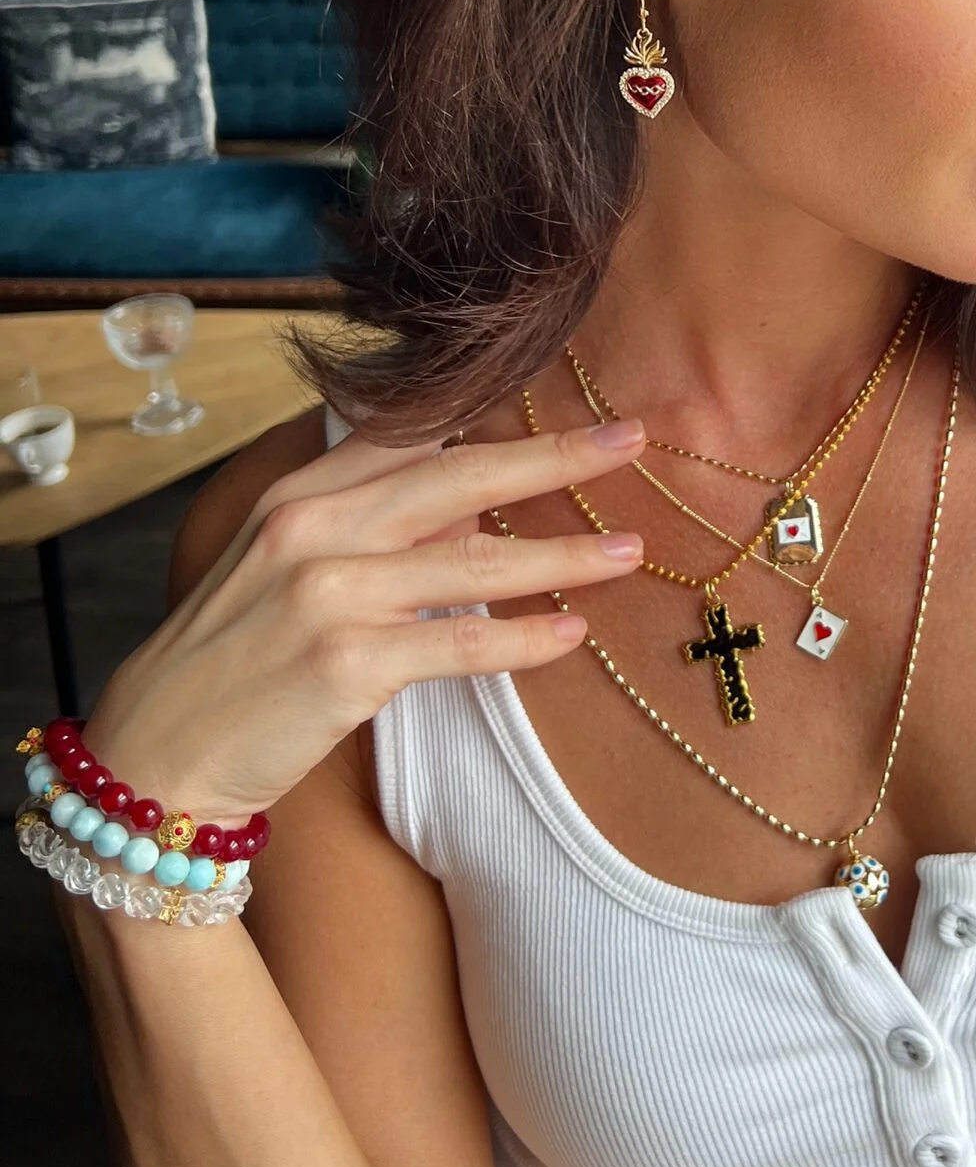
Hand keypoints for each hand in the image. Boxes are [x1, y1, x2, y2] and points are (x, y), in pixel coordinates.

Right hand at [77, 414, 648, 822]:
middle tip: (631, 439)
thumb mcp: (286, 568)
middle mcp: (311, 528)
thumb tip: (474, 505)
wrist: (154, 757)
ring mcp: (326, 594)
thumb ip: (371, 526)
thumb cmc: (232, 663)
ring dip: (563, 553)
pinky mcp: (344, 665)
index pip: (414, 438)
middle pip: (458, 475)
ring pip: (473, 559)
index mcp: (298, 493)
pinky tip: (572, 632)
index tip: (572, 409)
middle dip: (554, 454)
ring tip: (628, 549)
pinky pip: (459, 642)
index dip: (499, 419)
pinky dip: (523, 636)